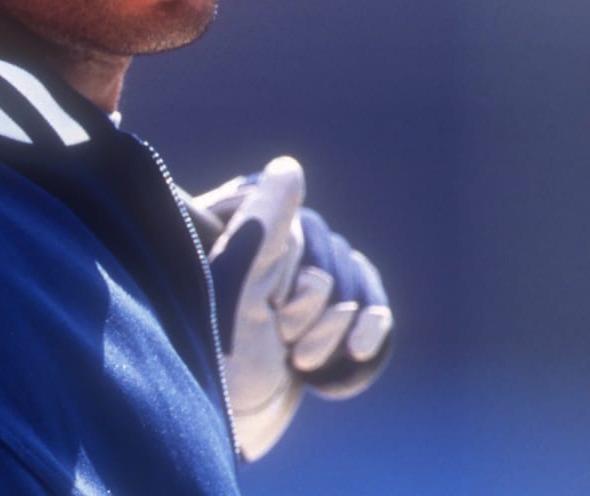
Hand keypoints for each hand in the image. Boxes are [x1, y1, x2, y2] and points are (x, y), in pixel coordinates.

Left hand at [191, 156, 393, 460]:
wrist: (234, 422)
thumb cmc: (218, 355)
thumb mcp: (235, 282)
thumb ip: (263, 220)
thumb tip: (288, 167)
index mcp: (239, 222)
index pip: (295, 218)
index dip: (290, 264)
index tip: (266, 297)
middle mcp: (269, 243)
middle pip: (331, 249)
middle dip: (314, 304)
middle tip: (279, 333)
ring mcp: (298, 278)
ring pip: (353, 280)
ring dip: (331, 328)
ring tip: (298, 356)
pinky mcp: (325, 314)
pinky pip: (371, 304)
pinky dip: (368, 330)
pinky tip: (355, 352)